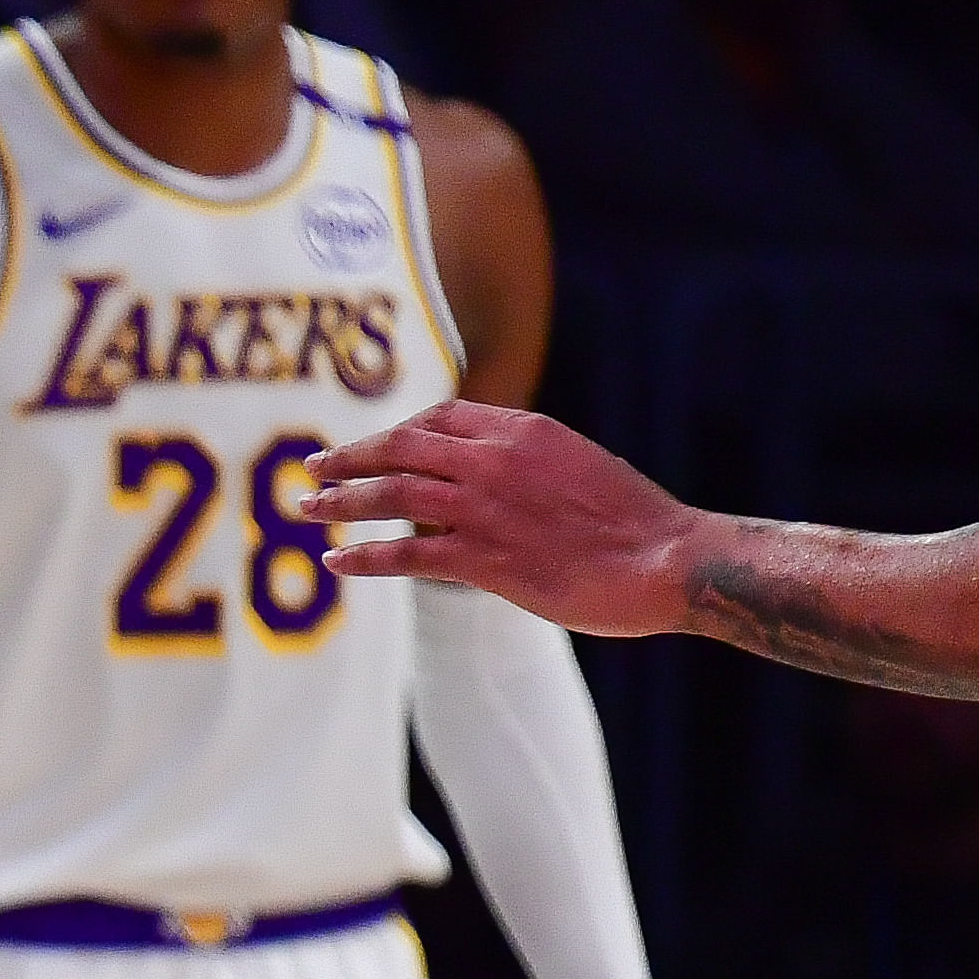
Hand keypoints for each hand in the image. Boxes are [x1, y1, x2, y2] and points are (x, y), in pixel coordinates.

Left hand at [299, 402, 699, 635]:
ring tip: (306, 510)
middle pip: (400, 447)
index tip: (369, 446)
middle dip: (350, 457)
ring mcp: (485, 507)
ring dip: (341, 501)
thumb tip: (487, 477)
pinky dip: (362, 555)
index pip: (438, 418)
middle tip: (314, 468)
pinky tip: (337, 560)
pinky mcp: (484, 558)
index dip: (394, 432)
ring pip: (391, 493)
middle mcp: (496, 460)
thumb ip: (526, 464)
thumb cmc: (635, 522)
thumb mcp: (577, 467)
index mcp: (524, 431)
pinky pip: (404, 552)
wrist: (672, 560)